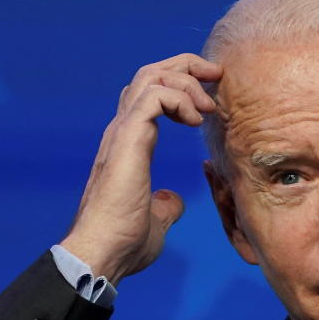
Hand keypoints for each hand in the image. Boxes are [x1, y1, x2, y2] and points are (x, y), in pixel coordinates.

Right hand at [60, 54, 221, 285]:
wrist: (102, 253)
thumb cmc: (124, 242)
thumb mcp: (155, 220)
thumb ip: (164, 206)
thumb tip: (172, 201)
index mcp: (129, 144)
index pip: (150, 94)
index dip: (182, 86)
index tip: (209, 100)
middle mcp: (123, 131)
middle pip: (150, 73)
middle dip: (186, 66)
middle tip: (216, 76)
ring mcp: (122, 132)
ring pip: (151, 76)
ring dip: (187, 80)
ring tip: (209, 106)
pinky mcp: (127, 139)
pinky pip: (154, 96)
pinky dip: (180, 98)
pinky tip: (195, 119)